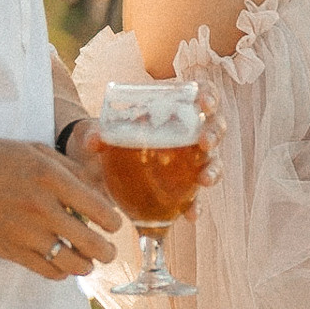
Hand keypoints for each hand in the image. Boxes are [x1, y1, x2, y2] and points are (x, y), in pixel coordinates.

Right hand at [0, 138, 123, 279]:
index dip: (114, 223)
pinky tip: (61, 262)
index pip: (101, 211)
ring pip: (75, 264)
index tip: (112, 224)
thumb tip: (100, 190)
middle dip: (108, 251)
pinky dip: (62, 272)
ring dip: (87, 265)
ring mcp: (26, 233)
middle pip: (94, 244)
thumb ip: (70, 167)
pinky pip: (50, 273)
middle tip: (108, 250)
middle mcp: (41, 207)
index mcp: (50, 177)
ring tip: (86, 260)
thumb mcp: (33, 150)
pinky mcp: (11, 252)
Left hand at [69, 80, 225, 192]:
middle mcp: (188, 130)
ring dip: (214, 169)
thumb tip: (94, 142)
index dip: (210, 96)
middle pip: (214, 126)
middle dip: (215, 133)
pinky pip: (195, 195)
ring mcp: (189, 158)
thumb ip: (95, 133)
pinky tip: (190, 215)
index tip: (204, 104)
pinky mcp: (183, 185)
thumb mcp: (97, 131)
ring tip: (204, 179)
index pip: (202, 93)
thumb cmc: (106, 136)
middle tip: (205, 142)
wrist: (97, 164)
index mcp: (173, 107)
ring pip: (212, 159)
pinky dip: (195, 205)